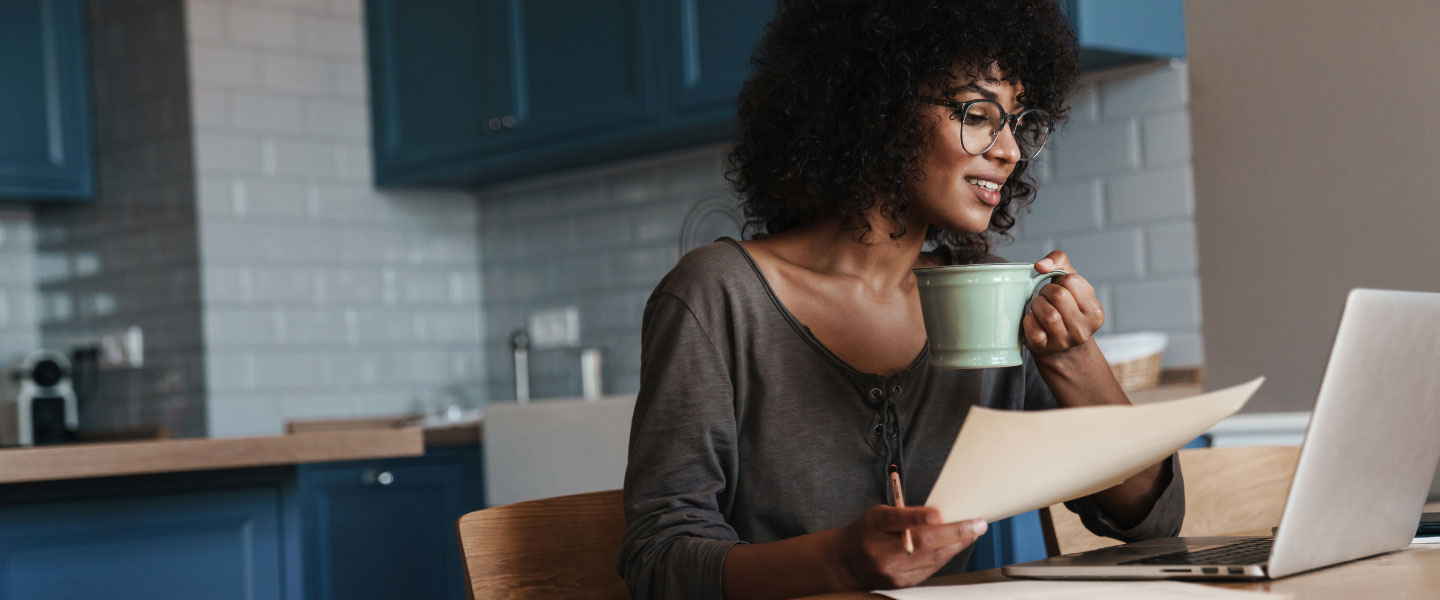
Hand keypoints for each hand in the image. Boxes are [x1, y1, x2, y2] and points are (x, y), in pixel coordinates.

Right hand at [830, 505, 986, 588]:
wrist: (846, 563)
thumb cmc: (867, 532)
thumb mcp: (878, 514)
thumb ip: (904, 514)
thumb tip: (939, 515)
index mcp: (873, 526)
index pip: (896, 520)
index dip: (918, 517)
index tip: (938, 514)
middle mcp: (881, 551)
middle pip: (922, 543)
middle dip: (954, 533)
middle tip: (977, 524)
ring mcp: (892, 571)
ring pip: (931, 558)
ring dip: (957, 544)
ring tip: (973, 532)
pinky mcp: (902, 583)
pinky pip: (930, 569)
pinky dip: (946, 556)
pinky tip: (957, 545)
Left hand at [1023, 250, 1104, 356]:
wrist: (1060, 347)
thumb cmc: (1065, 307)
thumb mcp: (1070, 282)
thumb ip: (1059, 261)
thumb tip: (1040, 265)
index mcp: (1095, 312)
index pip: (1071, 281)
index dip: (1060, 281)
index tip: (1060, 289)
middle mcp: (1083, 330)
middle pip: (1059, 295)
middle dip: (1047, 291)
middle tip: (1046, 298)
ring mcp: (1064, 342)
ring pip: (1048, 313)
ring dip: (1037, 305)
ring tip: (1039, 307)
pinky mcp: (1044, 348)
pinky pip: (1032, 328)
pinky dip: (1028, 320)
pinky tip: (1034, 321)